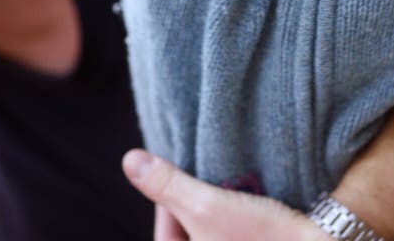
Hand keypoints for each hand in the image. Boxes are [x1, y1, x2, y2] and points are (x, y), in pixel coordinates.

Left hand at [122, 150, 328, 240]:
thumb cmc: (264, 237)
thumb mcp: (207, 205)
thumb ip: (167, 184)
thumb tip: (129, 160)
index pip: (165, 238)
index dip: (169, 204)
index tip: (187, 177)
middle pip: (190, 237)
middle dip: (194, 210)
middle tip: (208, 183)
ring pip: (213, 237)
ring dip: (217, 215)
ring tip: (227, 191)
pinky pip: (233, 238)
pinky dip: (235, 224)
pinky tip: (248, 205)